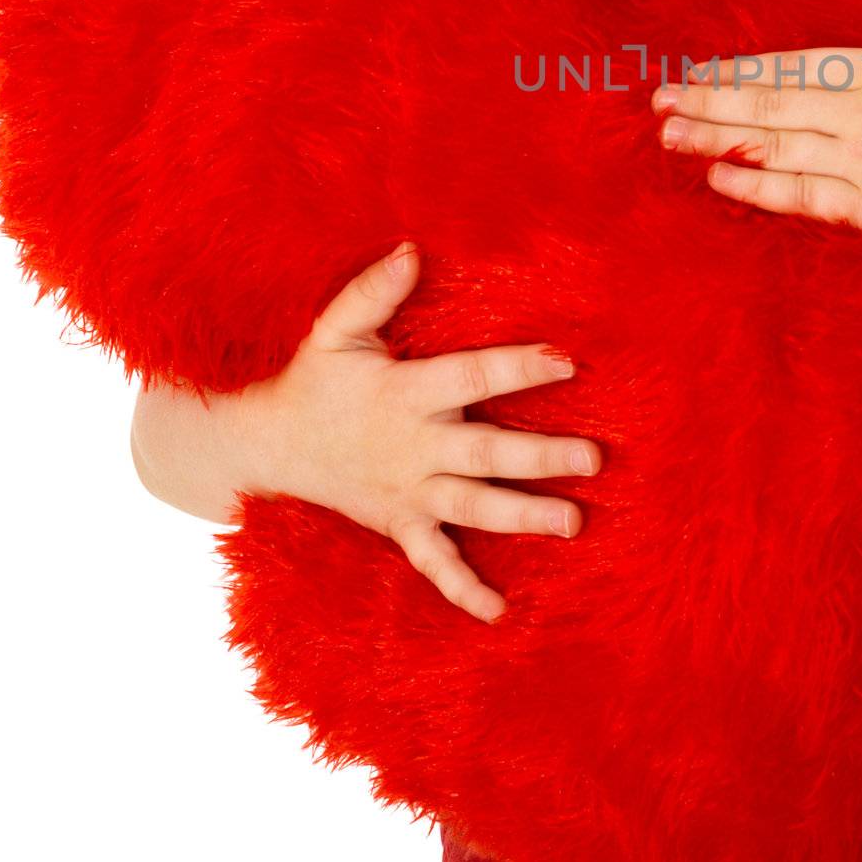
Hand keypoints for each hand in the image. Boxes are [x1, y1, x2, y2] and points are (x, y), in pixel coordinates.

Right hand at [253, 242, 601, 624]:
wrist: (267, 444)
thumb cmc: (314, 379)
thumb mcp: (335, 330)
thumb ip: (372, 291)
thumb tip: (411, 250)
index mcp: (406, 394)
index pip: (472, 377)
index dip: (519, 368)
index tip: (567, 360)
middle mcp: (414, 447)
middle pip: (486, 453)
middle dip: (540, 457)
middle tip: (594, 459)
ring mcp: (408, 492)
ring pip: (473, 508)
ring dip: (523, 515)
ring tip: (574, 522)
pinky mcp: (399, 524)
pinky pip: (433, 564)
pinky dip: (463, 590)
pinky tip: (500, 611)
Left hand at [650, 0, 861, 261]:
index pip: (792, 68)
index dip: (738, 71)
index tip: (696, 70)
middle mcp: (861, 116)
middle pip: (768, 106)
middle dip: (707, 101)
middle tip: (658, 99)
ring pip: (774, 148)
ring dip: (716, 140)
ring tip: (670, 135)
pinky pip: (801, 196)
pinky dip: (757, 186)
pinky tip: (720, 176)